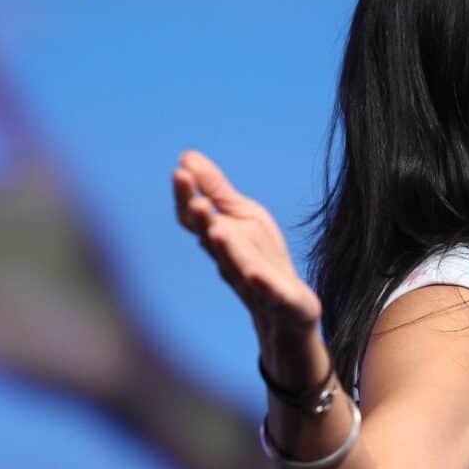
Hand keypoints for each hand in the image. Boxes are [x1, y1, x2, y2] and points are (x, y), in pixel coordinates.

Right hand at [172, 150, 321, 336]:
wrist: (288, 312)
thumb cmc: (262, 258)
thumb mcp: (243, 217)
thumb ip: (216, 191)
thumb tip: (186, 156)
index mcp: (221, 239)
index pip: (197, 218)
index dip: (187, 197)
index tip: (180, 172)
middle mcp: (231, 262)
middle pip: (211, 241)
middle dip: (202, 221)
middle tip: (197, 201)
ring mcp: (254, 284)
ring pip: (235, 267)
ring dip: (226, 249)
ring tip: (218, 230)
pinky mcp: (281, 302)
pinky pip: (269, 294)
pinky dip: (261, 284)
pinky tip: (255, 274)